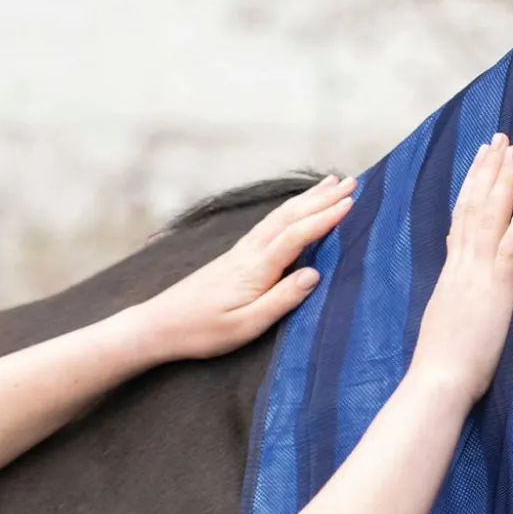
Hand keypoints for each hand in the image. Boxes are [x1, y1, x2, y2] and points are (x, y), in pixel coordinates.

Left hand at [141, 175, 355, 358]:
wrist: (160, 325)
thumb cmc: (202, 331)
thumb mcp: (246, 326)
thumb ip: (282, 300)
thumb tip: (315, 274)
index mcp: (256, 268)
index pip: (297, 235)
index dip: (325, 218)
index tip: (352, 203)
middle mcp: (249, 253)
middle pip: (290, 216)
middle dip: (322, 198)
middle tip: (352, 182)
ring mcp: (240, 252)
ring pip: (279, 216)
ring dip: (306, 199)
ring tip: (330, 184)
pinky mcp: (234, 257)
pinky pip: (269, 225)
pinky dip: (289, 211)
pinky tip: (294, 209)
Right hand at [410, 134, 512, 404]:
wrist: (437, 381)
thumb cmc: (442, 363)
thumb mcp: (443, 318)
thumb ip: (452, 295)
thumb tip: (456, 283)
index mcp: (451, 274)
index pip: (461, 221)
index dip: (471, 188)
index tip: (479, 162)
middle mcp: (462, 265)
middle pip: (474, 207)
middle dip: (487, 170)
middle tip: (498, 139)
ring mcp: (478, 274)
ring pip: (489, 216)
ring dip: (502, 180)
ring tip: (512, 149)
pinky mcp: (495, 288)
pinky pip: (509, 245)